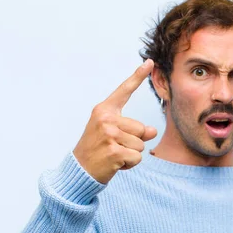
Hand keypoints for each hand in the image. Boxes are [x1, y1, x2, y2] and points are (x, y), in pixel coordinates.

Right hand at [73, 59, 157, 183]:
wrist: (80, 170)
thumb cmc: (97, 149)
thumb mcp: (113, 134)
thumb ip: (134, 129)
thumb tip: (152, 131)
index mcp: (104, 110)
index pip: (124, 91)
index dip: (138, 76)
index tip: (150, 62)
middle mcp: (106, 119)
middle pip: (141, 128)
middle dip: (134, 142)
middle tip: (114, 147)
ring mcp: (109, 134)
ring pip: (141, 144)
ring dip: (132, 154)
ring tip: (114, 155)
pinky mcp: (114, 151)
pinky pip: (137, 157)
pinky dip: (130, 164)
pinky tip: (115, 164)